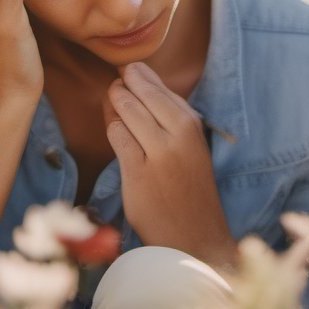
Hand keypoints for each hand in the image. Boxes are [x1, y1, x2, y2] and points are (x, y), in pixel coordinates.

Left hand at [103, 62, 238, 270]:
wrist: (194, 235)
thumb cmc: (189, 187)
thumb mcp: (189, 144)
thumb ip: (166, 115)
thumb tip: (134, 79)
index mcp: (192, 124)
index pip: (159, 86)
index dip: (139, 76)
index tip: (129, 73)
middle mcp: (178, 134)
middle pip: (140, 92)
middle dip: (123, 85)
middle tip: (116, 87)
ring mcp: (158, 153)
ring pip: (126, 109)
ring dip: (114, 104)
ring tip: (114, 106)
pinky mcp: (138, 172)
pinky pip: (116, 135)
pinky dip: (113, 130)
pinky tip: (118, 135)